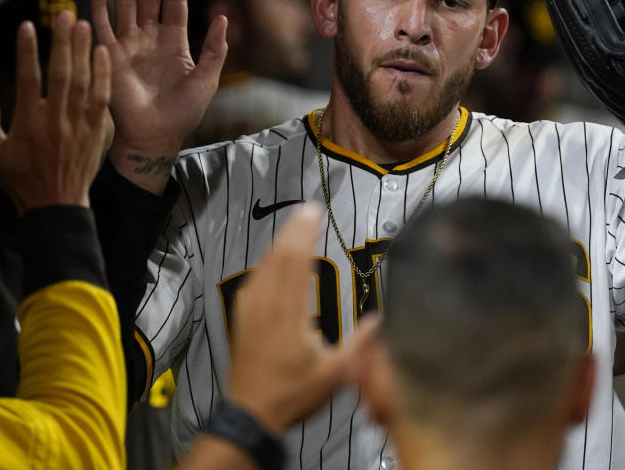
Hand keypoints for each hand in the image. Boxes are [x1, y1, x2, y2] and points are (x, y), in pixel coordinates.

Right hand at [0, 12, 110, 211]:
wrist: (58, 204)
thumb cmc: (21, 178)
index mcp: (29, 124)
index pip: (28, 80)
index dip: (27, 51)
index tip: (27, 25)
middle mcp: (57, 121)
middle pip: (61, 74)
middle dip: (63, 42)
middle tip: (64, 14)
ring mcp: (80, 125)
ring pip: (83, 82)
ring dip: (84, 52)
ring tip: (85, 24)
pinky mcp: (97, 130)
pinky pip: (102, 98)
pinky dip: (103, 75)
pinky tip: (104, 53)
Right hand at [92, 0, 227, 193]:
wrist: (157, 136)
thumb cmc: (183, 112)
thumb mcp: (207, 79)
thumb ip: (215, 49)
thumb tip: (222, 17)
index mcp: (174, 41)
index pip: (175, 2)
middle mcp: (150, 37)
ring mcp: (129, 44)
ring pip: (128, 1)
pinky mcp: (110, 55)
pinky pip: (103, 25)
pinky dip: (100, 4)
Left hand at [228, 204, 377, 436]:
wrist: (251, 415)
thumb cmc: (295, 393)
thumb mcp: (336, 374)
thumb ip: (360, 345)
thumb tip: (382, 318)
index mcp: (291, 315)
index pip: (296, 264)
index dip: (304, 236)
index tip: (315, 213)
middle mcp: (268, 306)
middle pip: (279, 258)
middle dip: (293, 230)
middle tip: (307, 209)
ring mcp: (250, 311)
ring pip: (263, 267)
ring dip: (278, 243)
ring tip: (293, 226)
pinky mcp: (241, 319)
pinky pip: (252, 281)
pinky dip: (264, 263)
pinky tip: (270, 259)